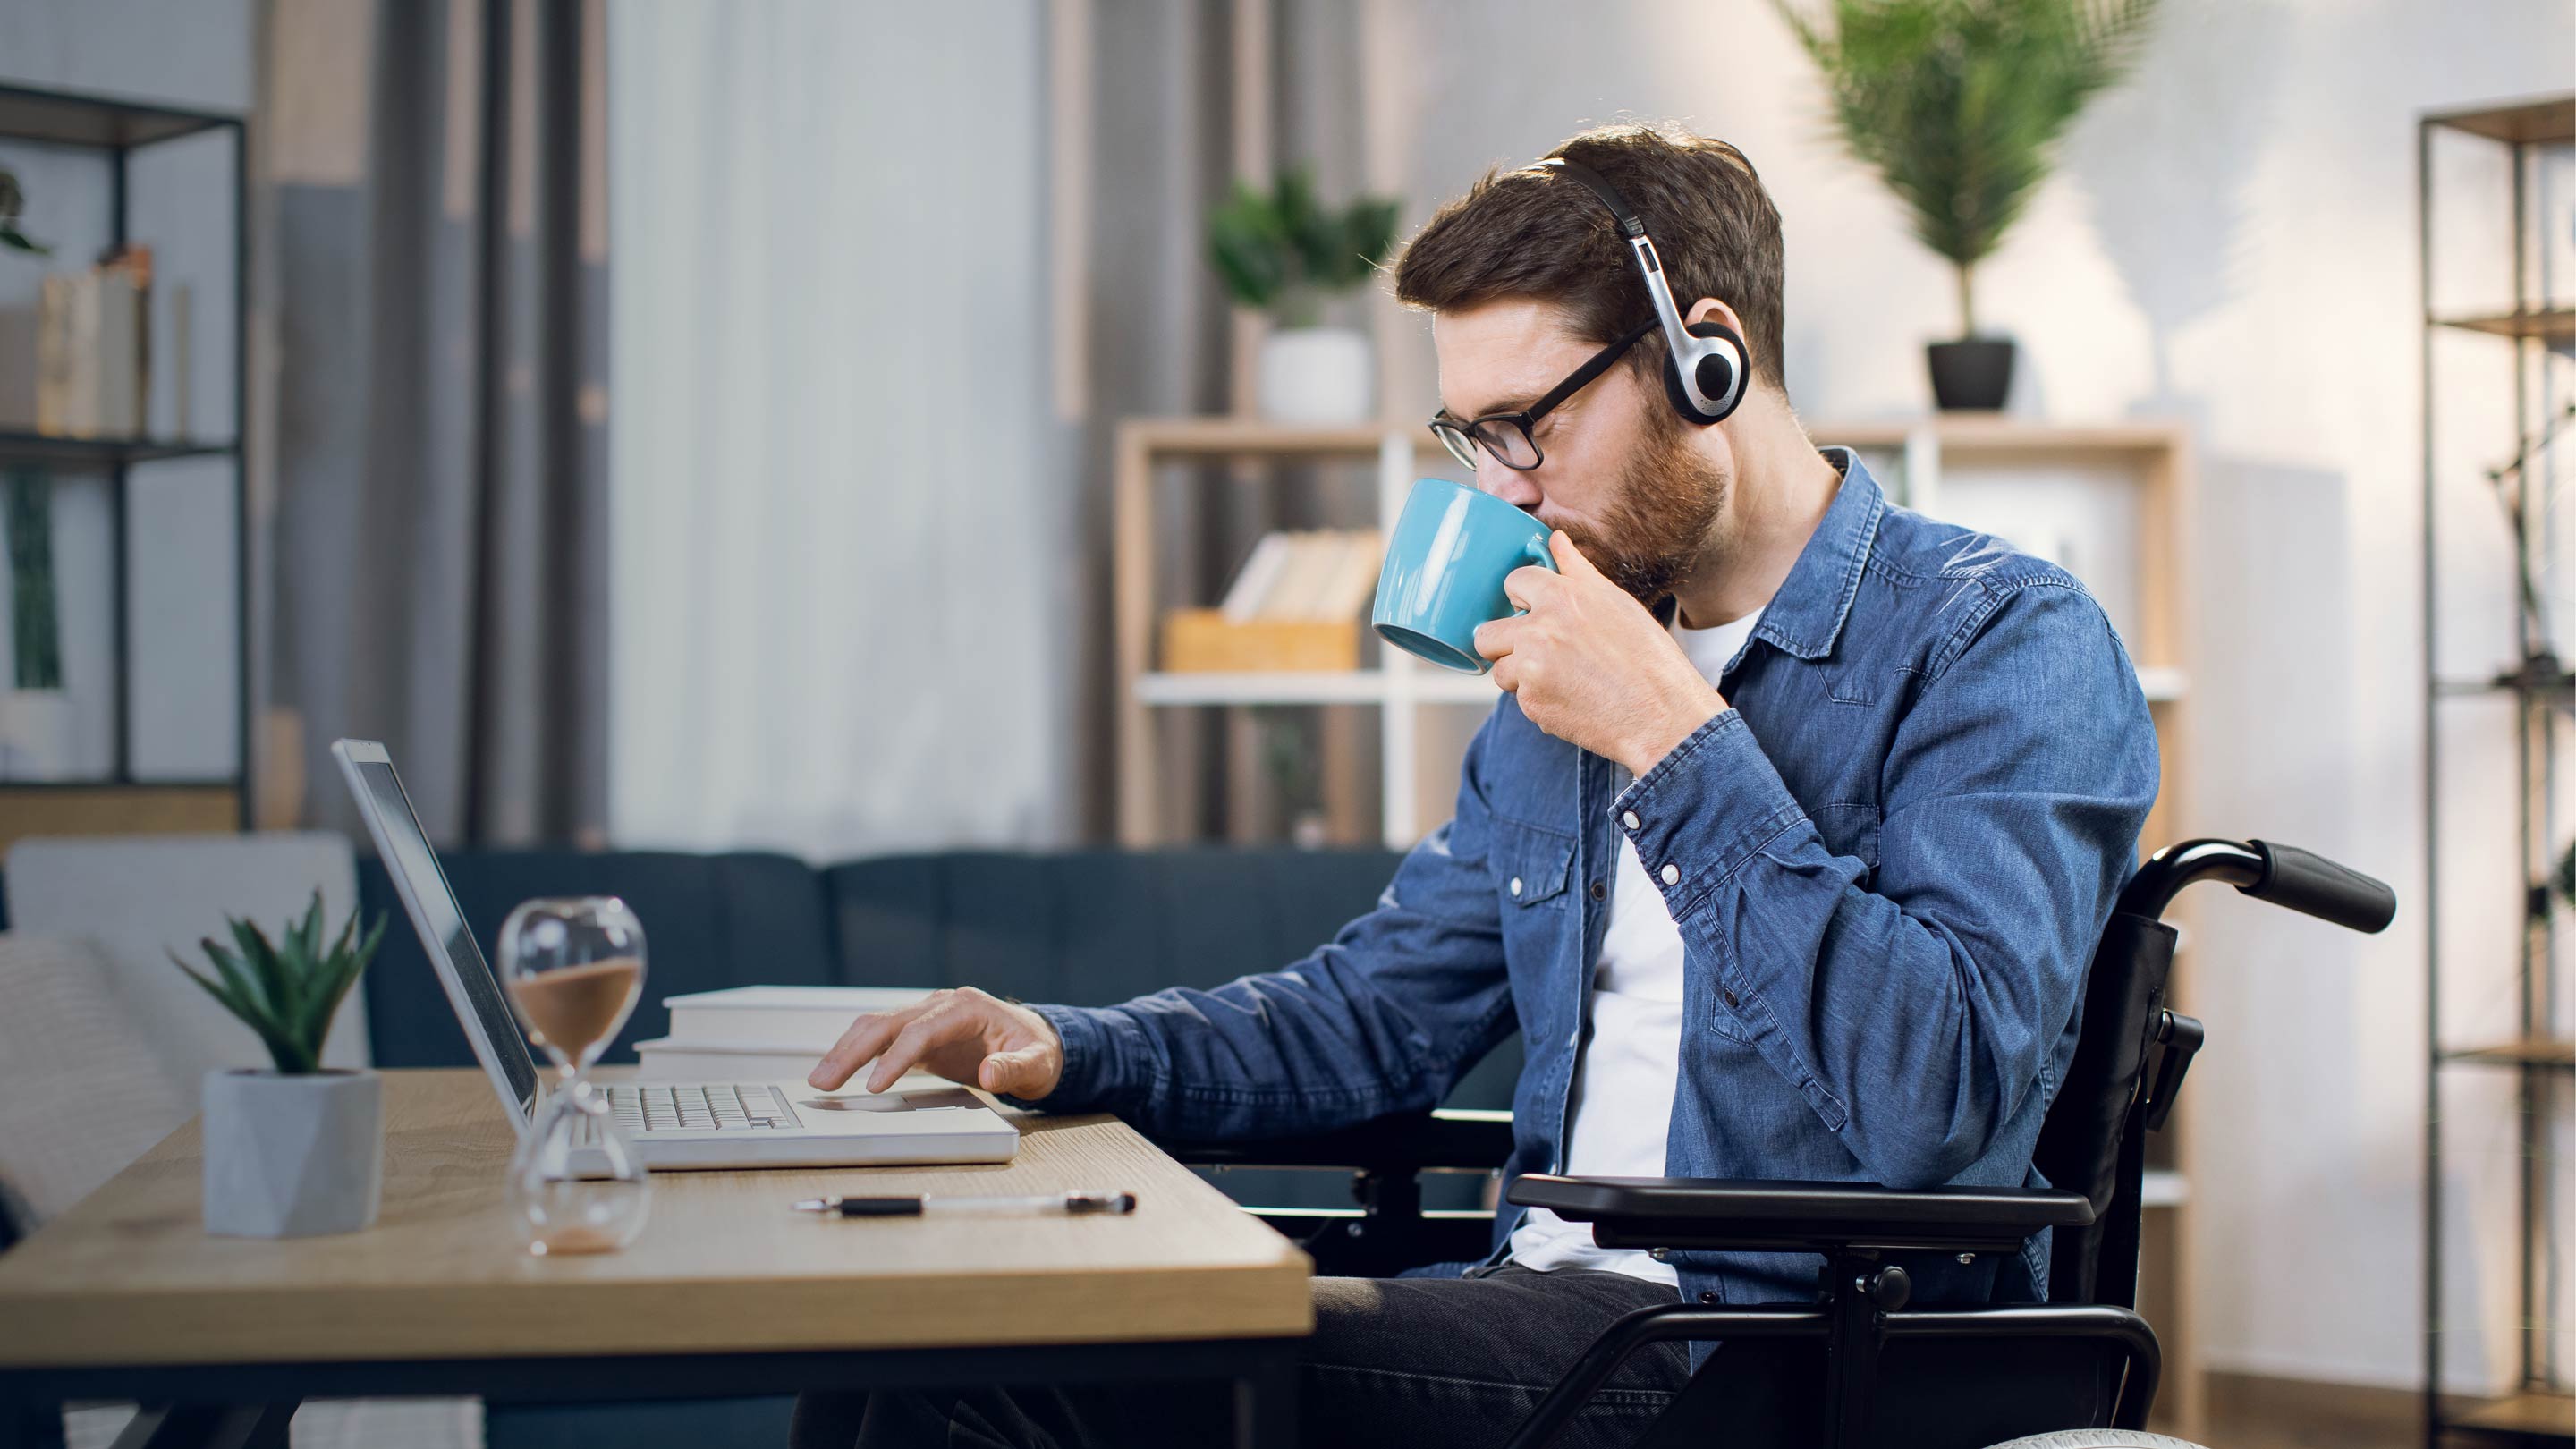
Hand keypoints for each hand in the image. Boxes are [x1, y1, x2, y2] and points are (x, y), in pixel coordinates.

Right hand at [806, 986, 1065, 1097]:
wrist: (1037, 1042)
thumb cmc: (1038, 1051)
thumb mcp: (1037, 1064)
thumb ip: (1015, 1068)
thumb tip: (990, 1074)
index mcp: (966, 1007)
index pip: (921, 1030)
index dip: (895, 1057)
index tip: (874, 1085)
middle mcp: (941, 1005)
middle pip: (887, 1023)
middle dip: (852, 1051)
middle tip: (824, 1081)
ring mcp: (927, 1017)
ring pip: (877, 1027)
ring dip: (846, 1050)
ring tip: (820, 1079)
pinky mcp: (920, 1034)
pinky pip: (882, 1039)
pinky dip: (857, 1052)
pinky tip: (837, 1070)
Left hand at [1472, 531, 1726, 775]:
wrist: (1663, 715)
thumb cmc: (1648, 658)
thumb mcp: (1616, 603)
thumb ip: (1578, 571)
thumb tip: (1556, 539)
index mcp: (1562, 596)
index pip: (1513, 581)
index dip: (1522, 598)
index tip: (1533, 611)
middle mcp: (1540, 629)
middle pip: (1486, 633)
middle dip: (1504, 643)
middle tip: (1535, 653)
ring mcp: (1531, 668)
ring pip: (1500, 671)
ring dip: (1521, 677)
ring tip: (1563, 680)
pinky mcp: (1531, 703)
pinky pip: (1519, 700)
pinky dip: (1539, 702)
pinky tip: (1572, 700)